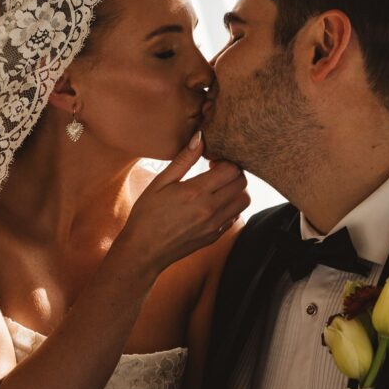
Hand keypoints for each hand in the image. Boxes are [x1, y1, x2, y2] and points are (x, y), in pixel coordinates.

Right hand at [117, 132, 249, 274]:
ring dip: (236, 190)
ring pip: (244, 200)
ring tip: (218, 188)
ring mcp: (215, 225)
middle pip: (242, 182)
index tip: (211, 162)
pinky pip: (236, 216)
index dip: (225, 160)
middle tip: (216, 173)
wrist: (143, 251)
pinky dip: (231, 206)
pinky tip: (213, 204)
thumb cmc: (146, 214)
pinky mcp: (215, 236)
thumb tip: (200, 137)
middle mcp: (210, 209)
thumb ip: (183, 160)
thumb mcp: (160, 183)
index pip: (231, 169)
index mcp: (196, 192)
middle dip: (233, 172)